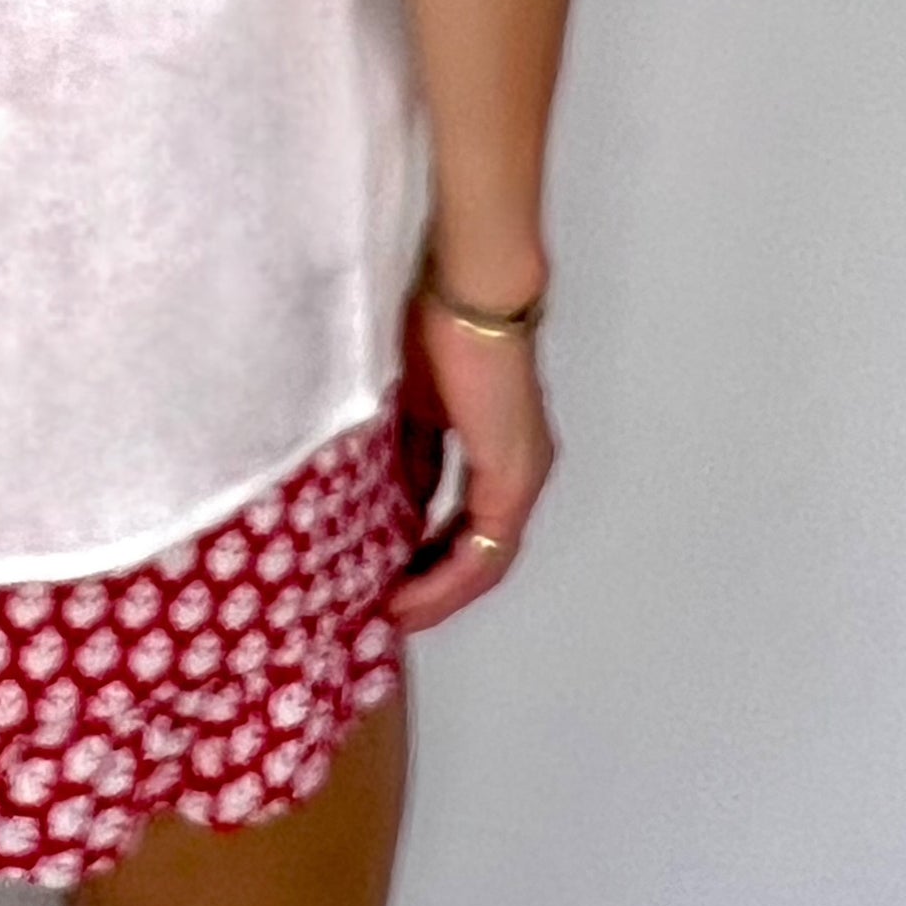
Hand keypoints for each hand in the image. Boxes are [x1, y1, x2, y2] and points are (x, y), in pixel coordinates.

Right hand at [384, 283, 557, 634]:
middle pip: (478, 552)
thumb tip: (384, 503)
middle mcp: (520, 469)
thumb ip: (407, 456)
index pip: (464, 521)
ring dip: (439, 591)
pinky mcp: (513, 477)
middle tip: (384, 611)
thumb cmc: (435, 326)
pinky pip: (484, 550)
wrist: (468, 290)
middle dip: (430, 585)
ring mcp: (522, 476)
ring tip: (393, 614)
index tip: (384, 580)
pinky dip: (447, 578)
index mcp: (497, 446)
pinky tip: (409, 595)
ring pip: (484, 559)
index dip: (427, 558)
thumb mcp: (409, 407)